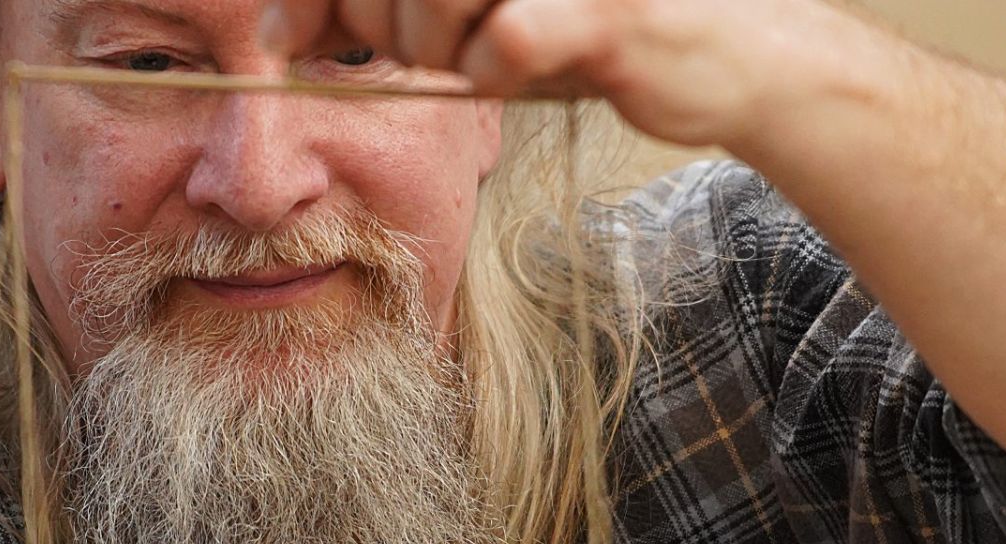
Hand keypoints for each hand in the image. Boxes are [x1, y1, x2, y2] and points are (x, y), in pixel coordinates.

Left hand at [259, 0, 882, 150]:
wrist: (727, 62)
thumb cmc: (595, 36)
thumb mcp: (485, 19)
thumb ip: (397, 14)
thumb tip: (278, 29)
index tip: (281, 39)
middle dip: (381, 29)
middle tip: (432, 54)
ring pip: (431, 2)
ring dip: (437, 51)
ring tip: (483, 61)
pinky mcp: (605, 12)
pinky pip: (499, 47)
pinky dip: (494, 74)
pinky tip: (524, 70)